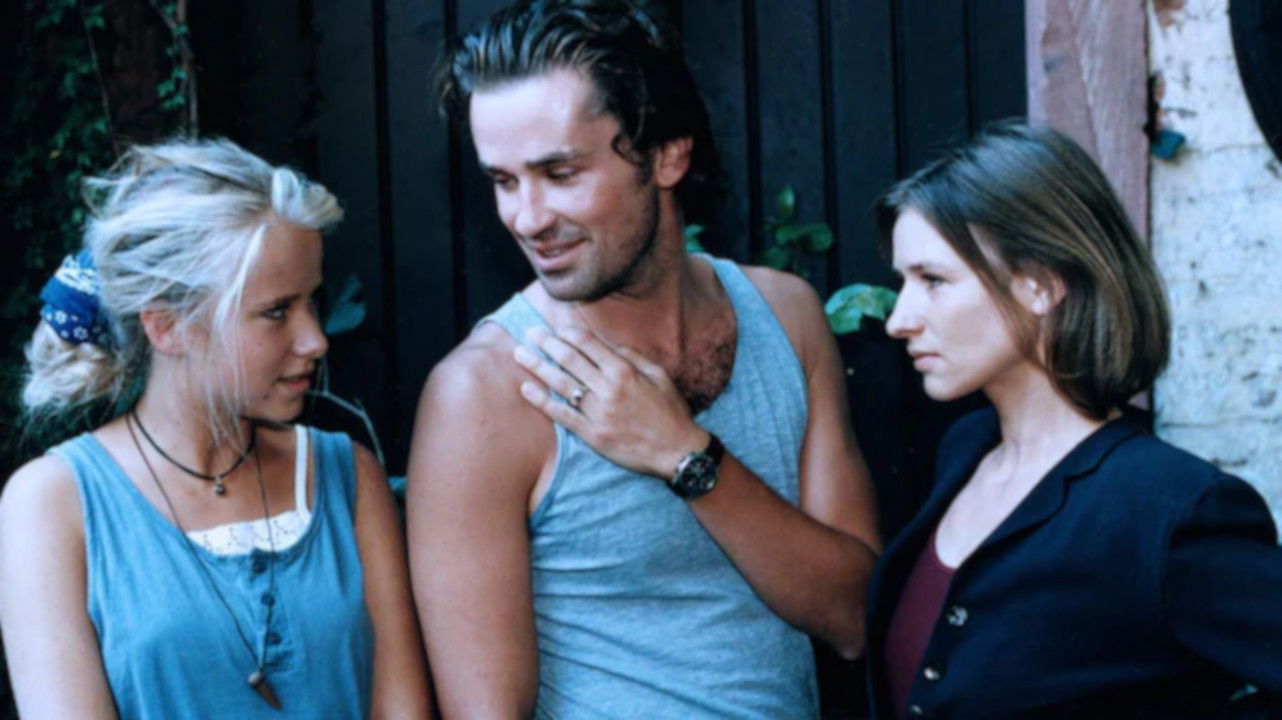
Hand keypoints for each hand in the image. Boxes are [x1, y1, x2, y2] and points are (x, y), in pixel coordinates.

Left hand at [513, 325, 708, 478]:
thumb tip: (609, 345)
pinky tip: (526, 389)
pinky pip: (563, 415)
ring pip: (561, 384)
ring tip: (520, 354)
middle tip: (529, 332)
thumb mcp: (660, 376)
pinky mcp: (593, 435)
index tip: (556, 329)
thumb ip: (633, 357)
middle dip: (546, 343)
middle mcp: (608, 389)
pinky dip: (543, 402)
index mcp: (624, 371)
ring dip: (538, 367)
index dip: (568, 334)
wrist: (677, 452)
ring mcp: (599, 413)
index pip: (588, 345)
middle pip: (570, 360)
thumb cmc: (671, 412)